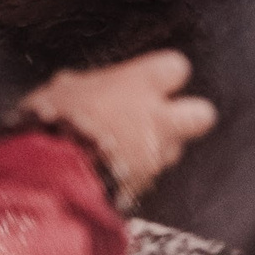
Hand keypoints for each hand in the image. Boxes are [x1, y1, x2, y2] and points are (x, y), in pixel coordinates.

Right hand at [16, 51, 215, 201]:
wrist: (51, 175)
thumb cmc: (51, 124)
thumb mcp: (61, 92)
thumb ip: (83, 86)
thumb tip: (77, 84)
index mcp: (138, 84)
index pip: (176, 66)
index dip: (165, 76)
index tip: (150, 82)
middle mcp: (158, 118)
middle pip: (203, 114)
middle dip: (188, 118)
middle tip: (162, 122)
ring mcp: (155, 156)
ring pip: (175, 151)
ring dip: (158, 152)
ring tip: (124, 152)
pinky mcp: (146, 188)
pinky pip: (150, 179)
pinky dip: (137, 178)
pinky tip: (111, 176)